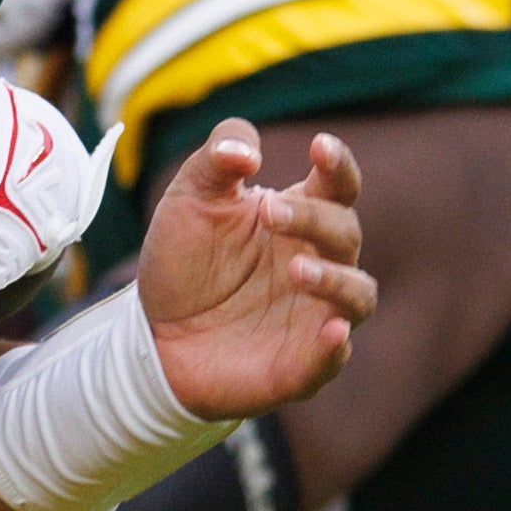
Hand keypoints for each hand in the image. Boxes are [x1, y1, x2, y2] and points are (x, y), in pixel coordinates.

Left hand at [136, 122, 369, 419]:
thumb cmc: (184, 260)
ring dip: (337, 280)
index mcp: (299, 218)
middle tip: (270, 212)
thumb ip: (217, 159)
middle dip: (313, 219)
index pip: (337, 186)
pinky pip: (332, 359)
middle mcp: (319, 263)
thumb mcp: (189, 198)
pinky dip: (335, 347)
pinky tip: (331, 332)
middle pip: (344, 233)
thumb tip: (245, 152)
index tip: (319, 145)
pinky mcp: (300, 365)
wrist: (152, 334)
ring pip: (358, 296)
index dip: (337, 165)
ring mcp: (313, 315)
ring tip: (299, 270)